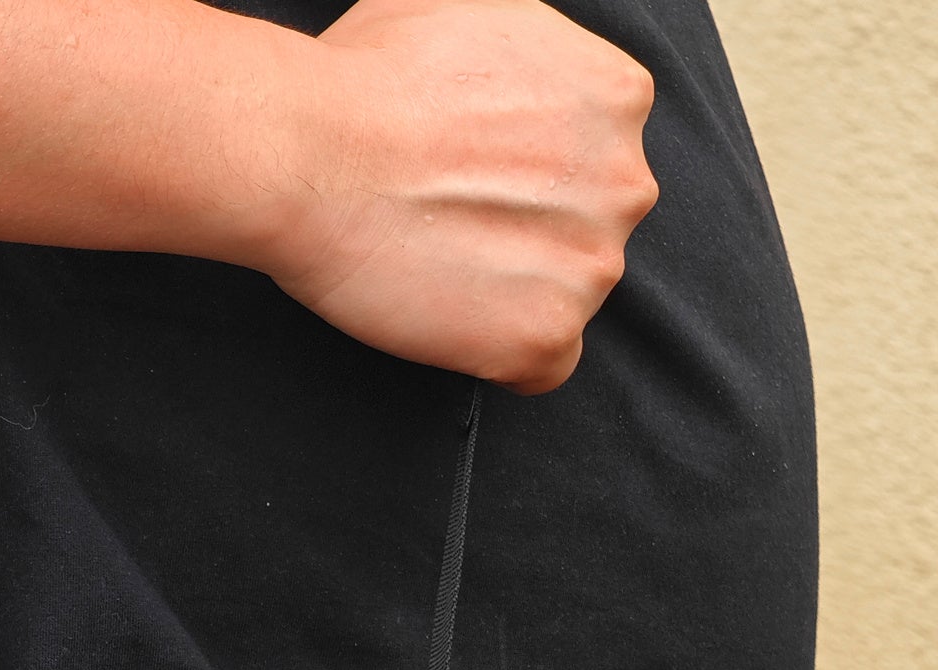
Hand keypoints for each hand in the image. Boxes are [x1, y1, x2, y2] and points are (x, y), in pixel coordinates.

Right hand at [259, 0, 657, 392]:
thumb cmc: (367, 79)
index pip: (598, 158)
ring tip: (438, 267)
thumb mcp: (472, 13)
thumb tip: (506, 85)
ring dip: (512, 294)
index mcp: (616, 98)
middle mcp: (624, 183)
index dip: (532, 175)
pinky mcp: (545, 338)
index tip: (478, 181)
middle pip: (590, 230)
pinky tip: (450, 320)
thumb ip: (526, 58)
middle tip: (453, 226)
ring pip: (567, 298)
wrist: (313, 155)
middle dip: (530, 235)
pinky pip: (542, 366)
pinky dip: (500, 356)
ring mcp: (591, 267)